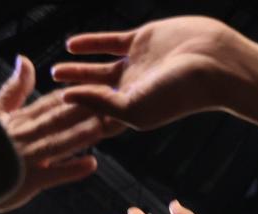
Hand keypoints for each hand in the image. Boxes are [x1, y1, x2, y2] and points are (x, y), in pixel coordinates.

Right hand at [0, 55, 122, 212]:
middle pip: (59, 119)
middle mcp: (25, 135)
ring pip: (59, 142)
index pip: (50, 103)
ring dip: (82, 134)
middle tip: (113, 100)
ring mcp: (27, 158)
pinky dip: (71, 169)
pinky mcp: (28, 180)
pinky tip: (92, 163)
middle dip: (86, 109)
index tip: (99, 84)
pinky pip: (53, 174)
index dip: (74, 93)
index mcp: (19, 120)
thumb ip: (14, 90)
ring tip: (106, 126)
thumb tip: (25, 60)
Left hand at [53, 17, 251, 129]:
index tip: (52, 127)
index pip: (96, 118)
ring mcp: (135, 66)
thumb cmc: (179, 93)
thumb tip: (67, 96)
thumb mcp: (135, 106)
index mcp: (132, 112)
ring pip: (98, 70)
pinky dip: (90, 44)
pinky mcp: (140, 41)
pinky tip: (71, 46)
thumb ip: (99, 103)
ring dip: (77, 70)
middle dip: (72, 97)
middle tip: (47, 100)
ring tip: (54, 71)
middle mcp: (132, 91)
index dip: (75, 122)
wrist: (211, 63)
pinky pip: (108, 43)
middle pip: (94, 95)